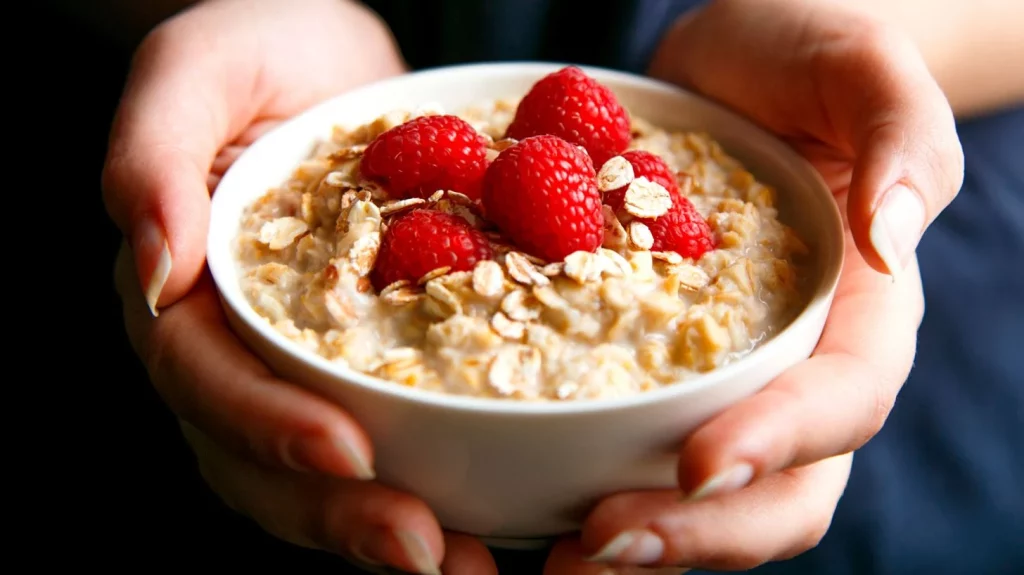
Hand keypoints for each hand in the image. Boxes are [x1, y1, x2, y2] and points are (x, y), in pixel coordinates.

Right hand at [104, 1, 496, 571]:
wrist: (341, 56)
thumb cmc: (263, 44)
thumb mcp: (201, 64)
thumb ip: (154, 152)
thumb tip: (152, 268)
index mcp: (185, 290)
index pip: (205, 380)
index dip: (266, 425)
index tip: (346, 452)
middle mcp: (237, 346)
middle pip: (260, 459)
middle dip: (335, 512)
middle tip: (421, 548)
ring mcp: (303, 363)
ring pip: (321, 477)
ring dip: (384, 530)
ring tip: (462, 562)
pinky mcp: (373, 361)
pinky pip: (394, 436)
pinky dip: (437, 483)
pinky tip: (492, 517)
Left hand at [544, 0, 962, 571]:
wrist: (730, 68)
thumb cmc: (805, 57)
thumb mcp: (861, 67)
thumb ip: (897, 135)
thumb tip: (893, 234)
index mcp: (864, 311)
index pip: (842, 400)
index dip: (779, 443)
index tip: (696, 464)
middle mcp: (799, 366)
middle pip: (779, 489)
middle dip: (699, 532)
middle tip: (600, 543)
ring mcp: (726, 378)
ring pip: (706, 495)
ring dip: (642, 540)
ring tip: (558, 554)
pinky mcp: (655, 368)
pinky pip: (635, 444)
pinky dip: (590, 483)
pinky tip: (528, 501)